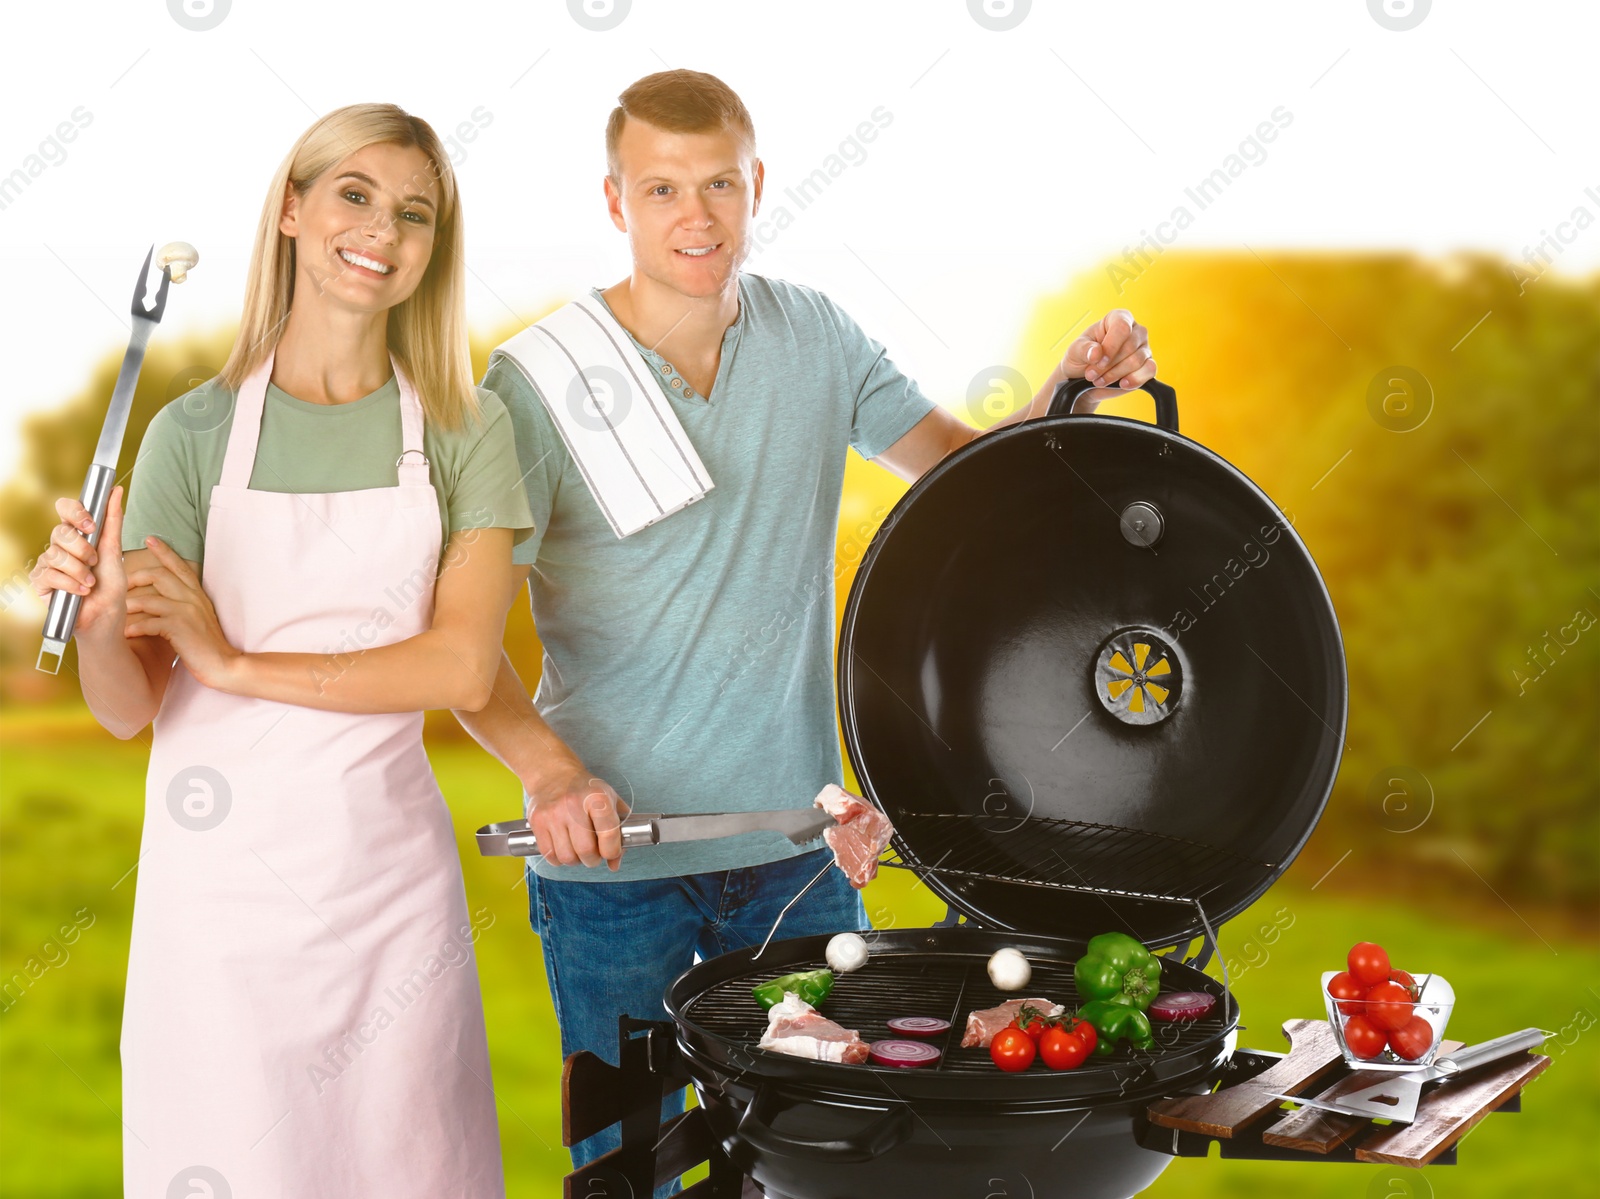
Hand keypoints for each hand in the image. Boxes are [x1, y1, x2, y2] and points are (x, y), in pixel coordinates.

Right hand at [30, 486, 129, 639]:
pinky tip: (80, 591)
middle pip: (60, 532)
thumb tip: (117, 490)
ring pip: (55, 554)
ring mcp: (48, 563)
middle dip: (83, 549)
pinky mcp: (40, 581)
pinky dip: (70, 583)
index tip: (91, 525)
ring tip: (90, 582)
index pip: (66, 508)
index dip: (76, 512)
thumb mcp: (115, 551)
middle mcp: (60, 546)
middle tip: (95, 563)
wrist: (106, 616)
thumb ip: (113, 521)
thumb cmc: (111, 586)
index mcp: (78, 534)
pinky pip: (49, 574)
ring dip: (79, 570)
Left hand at [123, 537, 241, 689]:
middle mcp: (193, 598)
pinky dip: (135, 628)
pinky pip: (149, 622)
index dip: (164, 551)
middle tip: (121, 583)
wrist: (223, 665)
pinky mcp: (179, 628)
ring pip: (149, 599)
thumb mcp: (199, 617)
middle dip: (136, 577)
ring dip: (130, 605)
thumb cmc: (208, 645)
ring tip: (118, 612)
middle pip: (160, 575)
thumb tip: (162, 597)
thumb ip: (184, 604)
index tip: (150, 539)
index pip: (179, 566)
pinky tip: (127, 633)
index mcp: (197, 594)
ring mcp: (186, 612)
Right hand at [524, 763, 631, 869]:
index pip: (609, 834)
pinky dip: (558, 858)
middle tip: (593, 854)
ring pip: (567, 856)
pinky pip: (549, 855)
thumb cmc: (585, 790)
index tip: (610, 853)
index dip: (612, 851)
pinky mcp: (537, 822)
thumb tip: (615, 862)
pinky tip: (563, 847)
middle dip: (593, 859)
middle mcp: (574, 805)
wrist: (553, 774)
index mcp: (597, 798)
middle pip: (586, 850)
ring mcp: (553, 814)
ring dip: (575, 860)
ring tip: (577, 849)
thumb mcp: (610, 800)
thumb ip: (619, 831)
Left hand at [1060, 309, 1155, 408]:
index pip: (1122, 326)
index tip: (1097, 361)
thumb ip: (1084, 349)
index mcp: (1118, 318)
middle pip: (1129, 346)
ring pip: (1137, 361)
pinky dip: (1135, 379)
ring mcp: (1143, 348)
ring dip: (1115, 374)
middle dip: (1108, 365)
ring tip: (1100, 380)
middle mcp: (1135, 331)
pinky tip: (1121, 384)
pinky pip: (1149, 370)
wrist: (1085, 378)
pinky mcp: (1147, 366)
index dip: (1110, 346)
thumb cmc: (1082, 357)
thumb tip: (1096, 353)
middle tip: (1092, 375)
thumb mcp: (1075, 350)